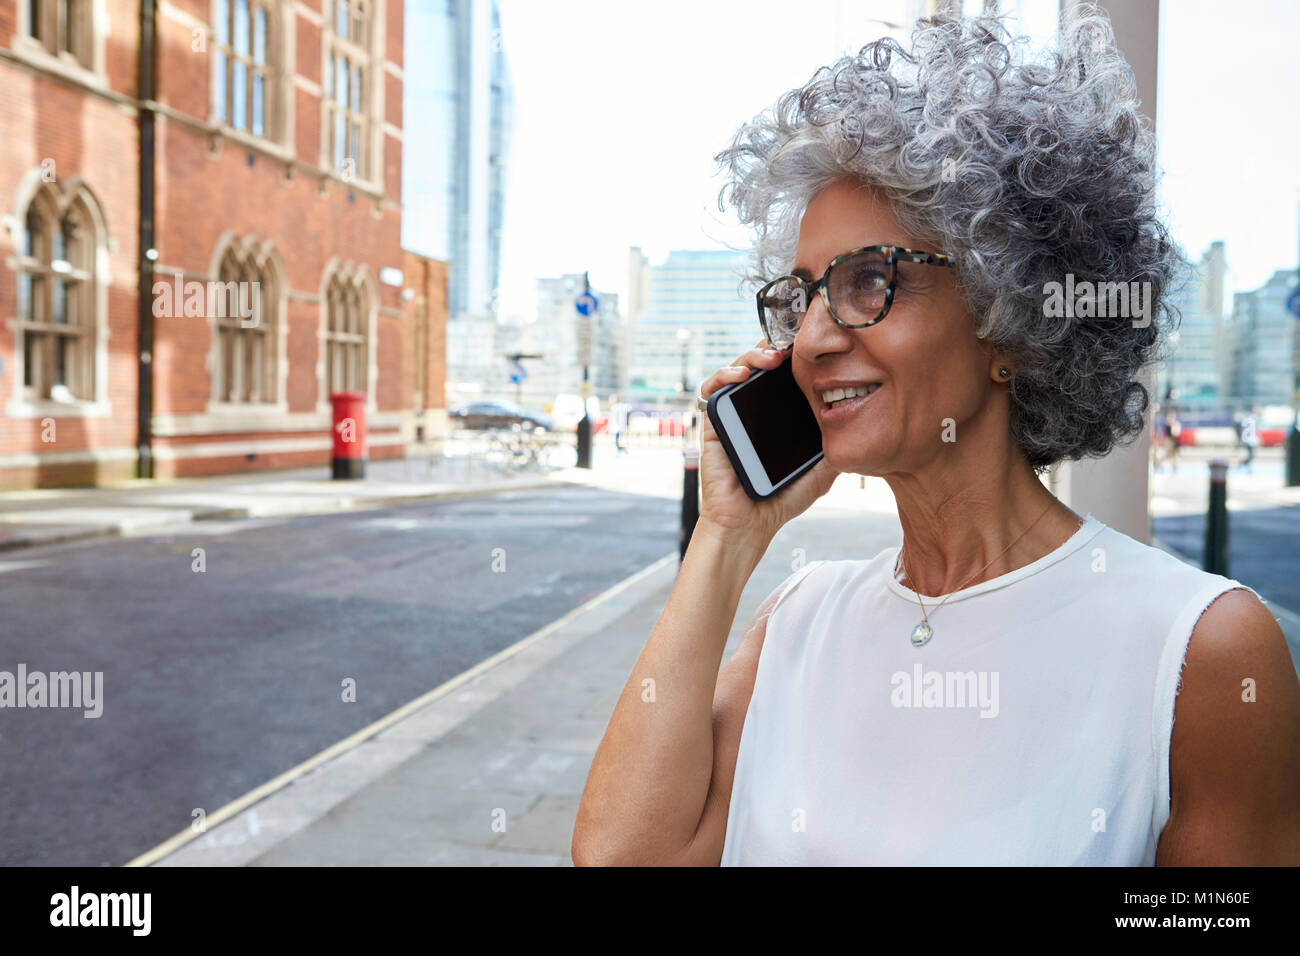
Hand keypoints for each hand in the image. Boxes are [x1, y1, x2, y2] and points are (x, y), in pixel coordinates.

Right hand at [695, 340, 839, 545]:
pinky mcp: (712, 422)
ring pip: (738, 367)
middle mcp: (754, 408)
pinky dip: (724, 374)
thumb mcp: (822, 471)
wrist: (750, 523)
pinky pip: (712, 388)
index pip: (785, 374)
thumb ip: (837, 448)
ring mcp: (732, 413)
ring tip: (773, 357)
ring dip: (753, 354)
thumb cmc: (780, 498)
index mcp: (778, 414)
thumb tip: (862, 427)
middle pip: (762, 363)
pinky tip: (744, 374)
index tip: (813, 349)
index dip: (796, 356)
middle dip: (777, 347)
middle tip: (794, 346)